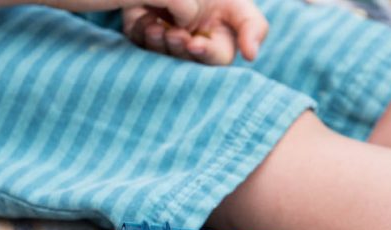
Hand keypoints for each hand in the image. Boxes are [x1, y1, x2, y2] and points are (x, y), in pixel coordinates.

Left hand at [120, 0, 267, 64]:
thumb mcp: (240, 9)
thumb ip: (252, 29)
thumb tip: (251, 56)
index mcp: (215, 49)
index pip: (212, 59)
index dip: (203, 53)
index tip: (195, 44)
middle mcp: (188, 51)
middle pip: (182, 60)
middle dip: (177, 48)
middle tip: (175, 34)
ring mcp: (165, 44)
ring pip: (158, 53)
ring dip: (157, 43)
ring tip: (156, 29)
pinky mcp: (142, 34)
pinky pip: (137, 40)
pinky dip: (139, 31)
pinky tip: (144, 20)